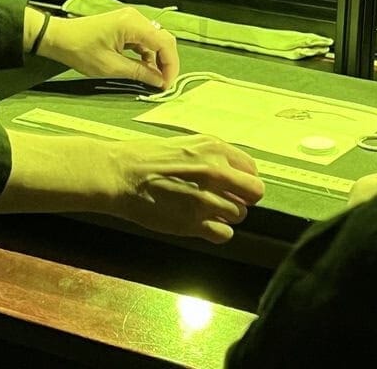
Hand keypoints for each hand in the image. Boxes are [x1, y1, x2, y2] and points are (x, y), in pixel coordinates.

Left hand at [37, 7, 179, 88]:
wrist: (58, 37)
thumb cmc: (79, 50)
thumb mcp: (110, 66)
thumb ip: (139, 73)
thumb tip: (159, 81)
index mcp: (132, 24)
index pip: (164, 43)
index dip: (170, 65)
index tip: (167, 84)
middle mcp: (136, 18)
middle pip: (163, 40)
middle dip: (166, 62)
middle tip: (163, 83)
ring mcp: (131, 20)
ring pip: (155, 41)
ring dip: (157, 60)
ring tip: (153, 79)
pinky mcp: (126, 25)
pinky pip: (144, 40)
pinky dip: (147, 55)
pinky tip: (143, 69)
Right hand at [106, 133, 265, 243]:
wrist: (121, 174)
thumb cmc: (148, 156)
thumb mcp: (188, 143)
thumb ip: (214, 155)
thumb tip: (234, 170)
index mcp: (215, 149)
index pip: (252, 170)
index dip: (244, 179)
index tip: (235, 184)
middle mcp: (216, 172)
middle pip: (254, 193)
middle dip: (244, 198)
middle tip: (229, 199)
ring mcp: (205, 199)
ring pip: (239, 215)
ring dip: (227, 215)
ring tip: (207, 210)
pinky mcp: (193, 223)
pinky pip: (224, 234)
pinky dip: (217, 232)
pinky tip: (203, 224)